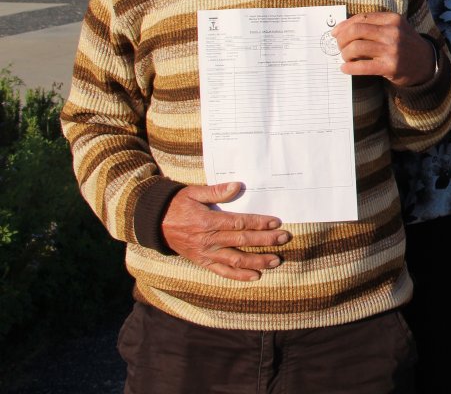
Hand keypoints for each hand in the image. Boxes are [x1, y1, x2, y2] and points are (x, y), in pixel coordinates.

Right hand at [161, 183, 289, 281]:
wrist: (154, 223)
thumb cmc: (178, 204)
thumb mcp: (194, 192)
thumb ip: (216, 190)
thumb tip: (237, 186)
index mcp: (208, 221)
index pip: (239, 223)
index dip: (259, 223)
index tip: (276, 222)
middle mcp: (208, 240)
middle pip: (242, 241)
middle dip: (265, 241)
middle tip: (284, 239)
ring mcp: (206, 253)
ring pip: (236, 260)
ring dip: (257, 261)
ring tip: (276, 260)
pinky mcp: (202, 262)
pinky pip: (222, 272)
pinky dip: (239, 275)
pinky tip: (255, 276)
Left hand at [333, 12, 434, 87]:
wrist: (426, 63)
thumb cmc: (405, 44)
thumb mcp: (396, 27)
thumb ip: (375, 24)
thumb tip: (344, 28)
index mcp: (393, 19)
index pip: (362, 18)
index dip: (344, 25)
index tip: (336, 32)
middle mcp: (393, 32)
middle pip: (356, 31)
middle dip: (342, 39)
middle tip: (339, 46)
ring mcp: (392, 50)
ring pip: (356, 48)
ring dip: (345, 53)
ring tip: (345, 57)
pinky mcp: (390, 67)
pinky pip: (363, 66)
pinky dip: (350, 67)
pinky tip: (345, 68)